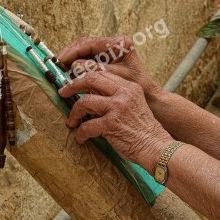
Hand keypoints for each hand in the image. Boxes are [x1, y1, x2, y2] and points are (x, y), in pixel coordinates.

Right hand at [57, 36, 164, 102]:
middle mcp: (114, 44)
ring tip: (59, 71)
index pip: (89, 43)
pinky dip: (77, 67)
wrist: (149, 99)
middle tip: (55, 66)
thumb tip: (75, 65)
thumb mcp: (115, 78)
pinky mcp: (106, 60)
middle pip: (84, 45)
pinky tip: (68, 75)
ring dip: (71, 61)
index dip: (72, 52)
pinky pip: (87, 59)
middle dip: (69, 55)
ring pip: (84, 52)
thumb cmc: (136, 89)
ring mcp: (109, 51)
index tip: (59, 61)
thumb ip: (96, 70)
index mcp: (119, 43)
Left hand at [59, 71, 173, 170]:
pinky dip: (81, 133)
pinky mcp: (111, 124)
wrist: (156, 146)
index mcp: (129, 86)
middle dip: (72, 86)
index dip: (83, 78)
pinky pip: (87, 126)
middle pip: (90, 79)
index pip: (101, 73)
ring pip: (85, 102)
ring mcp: (117, 107)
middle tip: (63, 93)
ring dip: (74, 113)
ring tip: (72, 121)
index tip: (74, 84)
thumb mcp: (134, 105)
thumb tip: (91, 96)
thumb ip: (117, 97)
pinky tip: (81, 138)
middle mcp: (124, 93)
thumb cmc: (143, 130)